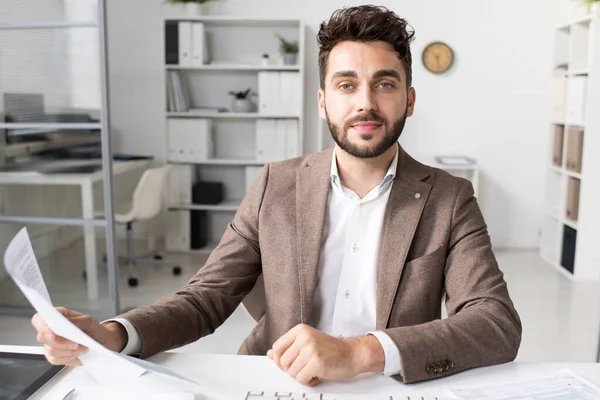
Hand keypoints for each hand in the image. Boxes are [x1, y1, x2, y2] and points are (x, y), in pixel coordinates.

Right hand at [31, 307, 127, 365]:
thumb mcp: (88, 322)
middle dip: (60, 343)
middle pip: (42, 338)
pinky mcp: (54, 356)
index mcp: (57, 316)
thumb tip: (63, 324)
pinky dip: (69, 357)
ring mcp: (50, 344)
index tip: (52, 334)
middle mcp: (49, 330)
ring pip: (50, 351)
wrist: (101, 343)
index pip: (39, 319)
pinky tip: (79, 353)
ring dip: (68, 351)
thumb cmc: (93, 329)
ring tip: (83, 348)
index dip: (42, 326)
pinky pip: (55, 360)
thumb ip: (75, 322)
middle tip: (76, 344)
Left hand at [267, 324, 383, 385]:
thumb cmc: (332, 349)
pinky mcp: (316, 363)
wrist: (352, 354)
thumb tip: (270, 354)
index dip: (279, 360)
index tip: (288, 363)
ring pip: (291, 372)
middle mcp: (304, 338)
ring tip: (313, 370)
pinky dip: (309, 381)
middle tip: (305, 367)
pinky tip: (317, 375)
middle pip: (282, 362)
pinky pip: (301, 379)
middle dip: (292, 369)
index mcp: (300, 330)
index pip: (276, 347)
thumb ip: (289, 347)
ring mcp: (310, 350)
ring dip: (301, 376)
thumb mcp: (308, 342)